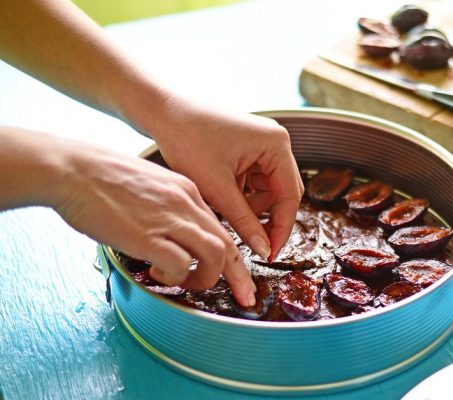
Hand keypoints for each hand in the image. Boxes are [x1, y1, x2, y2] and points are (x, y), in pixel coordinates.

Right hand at [51, 138, 256, 306]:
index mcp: (186, 190)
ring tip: (190, 283)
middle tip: (243, 296)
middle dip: (238, 275)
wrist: (72, 168)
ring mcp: (169, 218)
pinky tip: (157, 274)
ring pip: (216, 254)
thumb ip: (166, 207)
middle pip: (228, 244)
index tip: (237, 273)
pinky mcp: (148, 235)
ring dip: (208, 277)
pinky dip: (176, 276)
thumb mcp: (149, 184)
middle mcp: (185, 203)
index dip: (233, 254)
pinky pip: (181, 264)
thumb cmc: (101, 177)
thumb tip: (170, 234)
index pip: (221, 227)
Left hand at [147, 95, 303, 262]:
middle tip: (253, 245)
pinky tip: (221, 198)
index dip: (281, 228)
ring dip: (250, 207)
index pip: (290, 196)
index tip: (270, 255)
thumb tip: (265, 251)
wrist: (160, 112)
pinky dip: (241, 195)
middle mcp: (275, 141)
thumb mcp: (217, 189)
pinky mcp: (248, 148)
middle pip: (282, 193)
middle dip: (266, 218)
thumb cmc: (186, 140)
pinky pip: (254, 180)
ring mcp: (262, 143)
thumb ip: (245, 222)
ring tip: (225, 213)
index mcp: (276, 144)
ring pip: (267, 189)